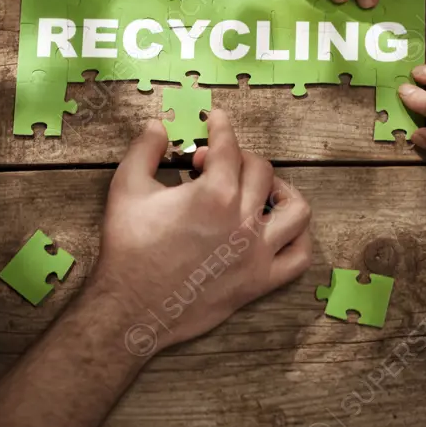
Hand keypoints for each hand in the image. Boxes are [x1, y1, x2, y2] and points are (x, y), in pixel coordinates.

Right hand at [91, 112, 312, 352]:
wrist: (131, 307)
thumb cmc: (128, 248)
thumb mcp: (126, 188)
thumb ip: (144, 149)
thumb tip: (158, 125)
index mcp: (214, 194)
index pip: (229, 146)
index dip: (221, 126)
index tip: (216, 119)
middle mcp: (243, 221)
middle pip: (260, 171)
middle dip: (238, 158)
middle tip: (213, 166)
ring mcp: (257, 254)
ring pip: (296, 210)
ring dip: (282, 192)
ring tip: (261, 190)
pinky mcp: (260, 282)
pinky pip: (299, 257)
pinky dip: (297, 238)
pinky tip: (276, 229)